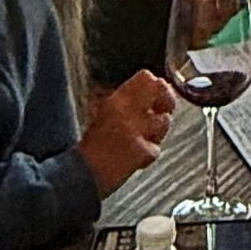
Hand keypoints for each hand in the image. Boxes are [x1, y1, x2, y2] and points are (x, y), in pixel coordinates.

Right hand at [78, 69, 177, 194]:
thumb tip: (154, 89)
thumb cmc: (94, 145)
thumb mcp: (105, 112)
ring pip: (165, 122)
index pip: (146, 77)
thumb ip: (127, 100)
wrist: (82, 171)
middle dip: (168, 100)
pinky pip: (156, 149)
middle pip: (162, 90)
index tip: (159, 95)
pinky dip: (148, 156)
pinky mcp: (140, 150)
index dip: (157, 85)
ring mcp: (134, 130)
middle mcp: (126, 110)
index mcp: (116, 99)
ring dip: (158, 133)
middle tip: (163, 111)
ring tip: (142, 140)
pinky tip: (135, 159)